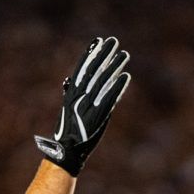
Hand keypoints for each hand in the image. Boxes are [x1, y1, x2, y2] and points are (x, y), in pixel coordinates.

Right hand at [34, 37, 129, 175]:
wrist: (67, 153)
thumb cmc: (68, 134)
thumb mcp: (67, 111)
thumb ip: (72, 96)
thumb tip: (69, 83)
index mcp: (71, 95)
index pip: (81, 70)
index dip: (90, 55)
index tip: (98, 41)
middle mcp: (79, 98)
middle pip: (93, 71)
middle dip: (103, 55)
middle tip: (113, 40)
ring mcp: (88, 106)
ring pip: (103, 82)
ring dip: (114, 67)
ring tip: (124, 54)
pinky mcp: (98, 116)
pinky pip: (110, 98)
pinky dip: (118, 87)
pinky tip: (126, 76)